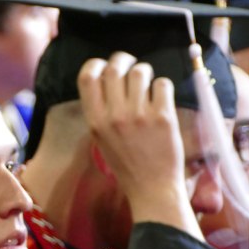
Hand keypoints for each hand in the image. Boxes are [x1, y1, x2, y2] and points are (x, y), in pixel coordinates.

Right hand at [77, 52, 202, 239]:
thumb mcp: (101, 139)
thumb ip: (101, 111)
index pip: (86, 78)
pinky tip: (161, 100)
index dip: (95, 64)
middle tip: (131, 65)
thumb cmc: (127, 164)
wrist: (151, 188)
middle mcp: (114, 116)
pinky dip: (162, 87)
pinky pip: (162, 84)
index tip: (104, 64)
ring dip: (146, 73)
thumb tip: (107, 78)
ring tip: (149, 86)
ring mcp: (139, 116)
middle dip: (124, 60)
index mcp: (95, 121)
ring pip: (141, 72)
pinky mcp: (163, 117)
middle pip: (114, 68)